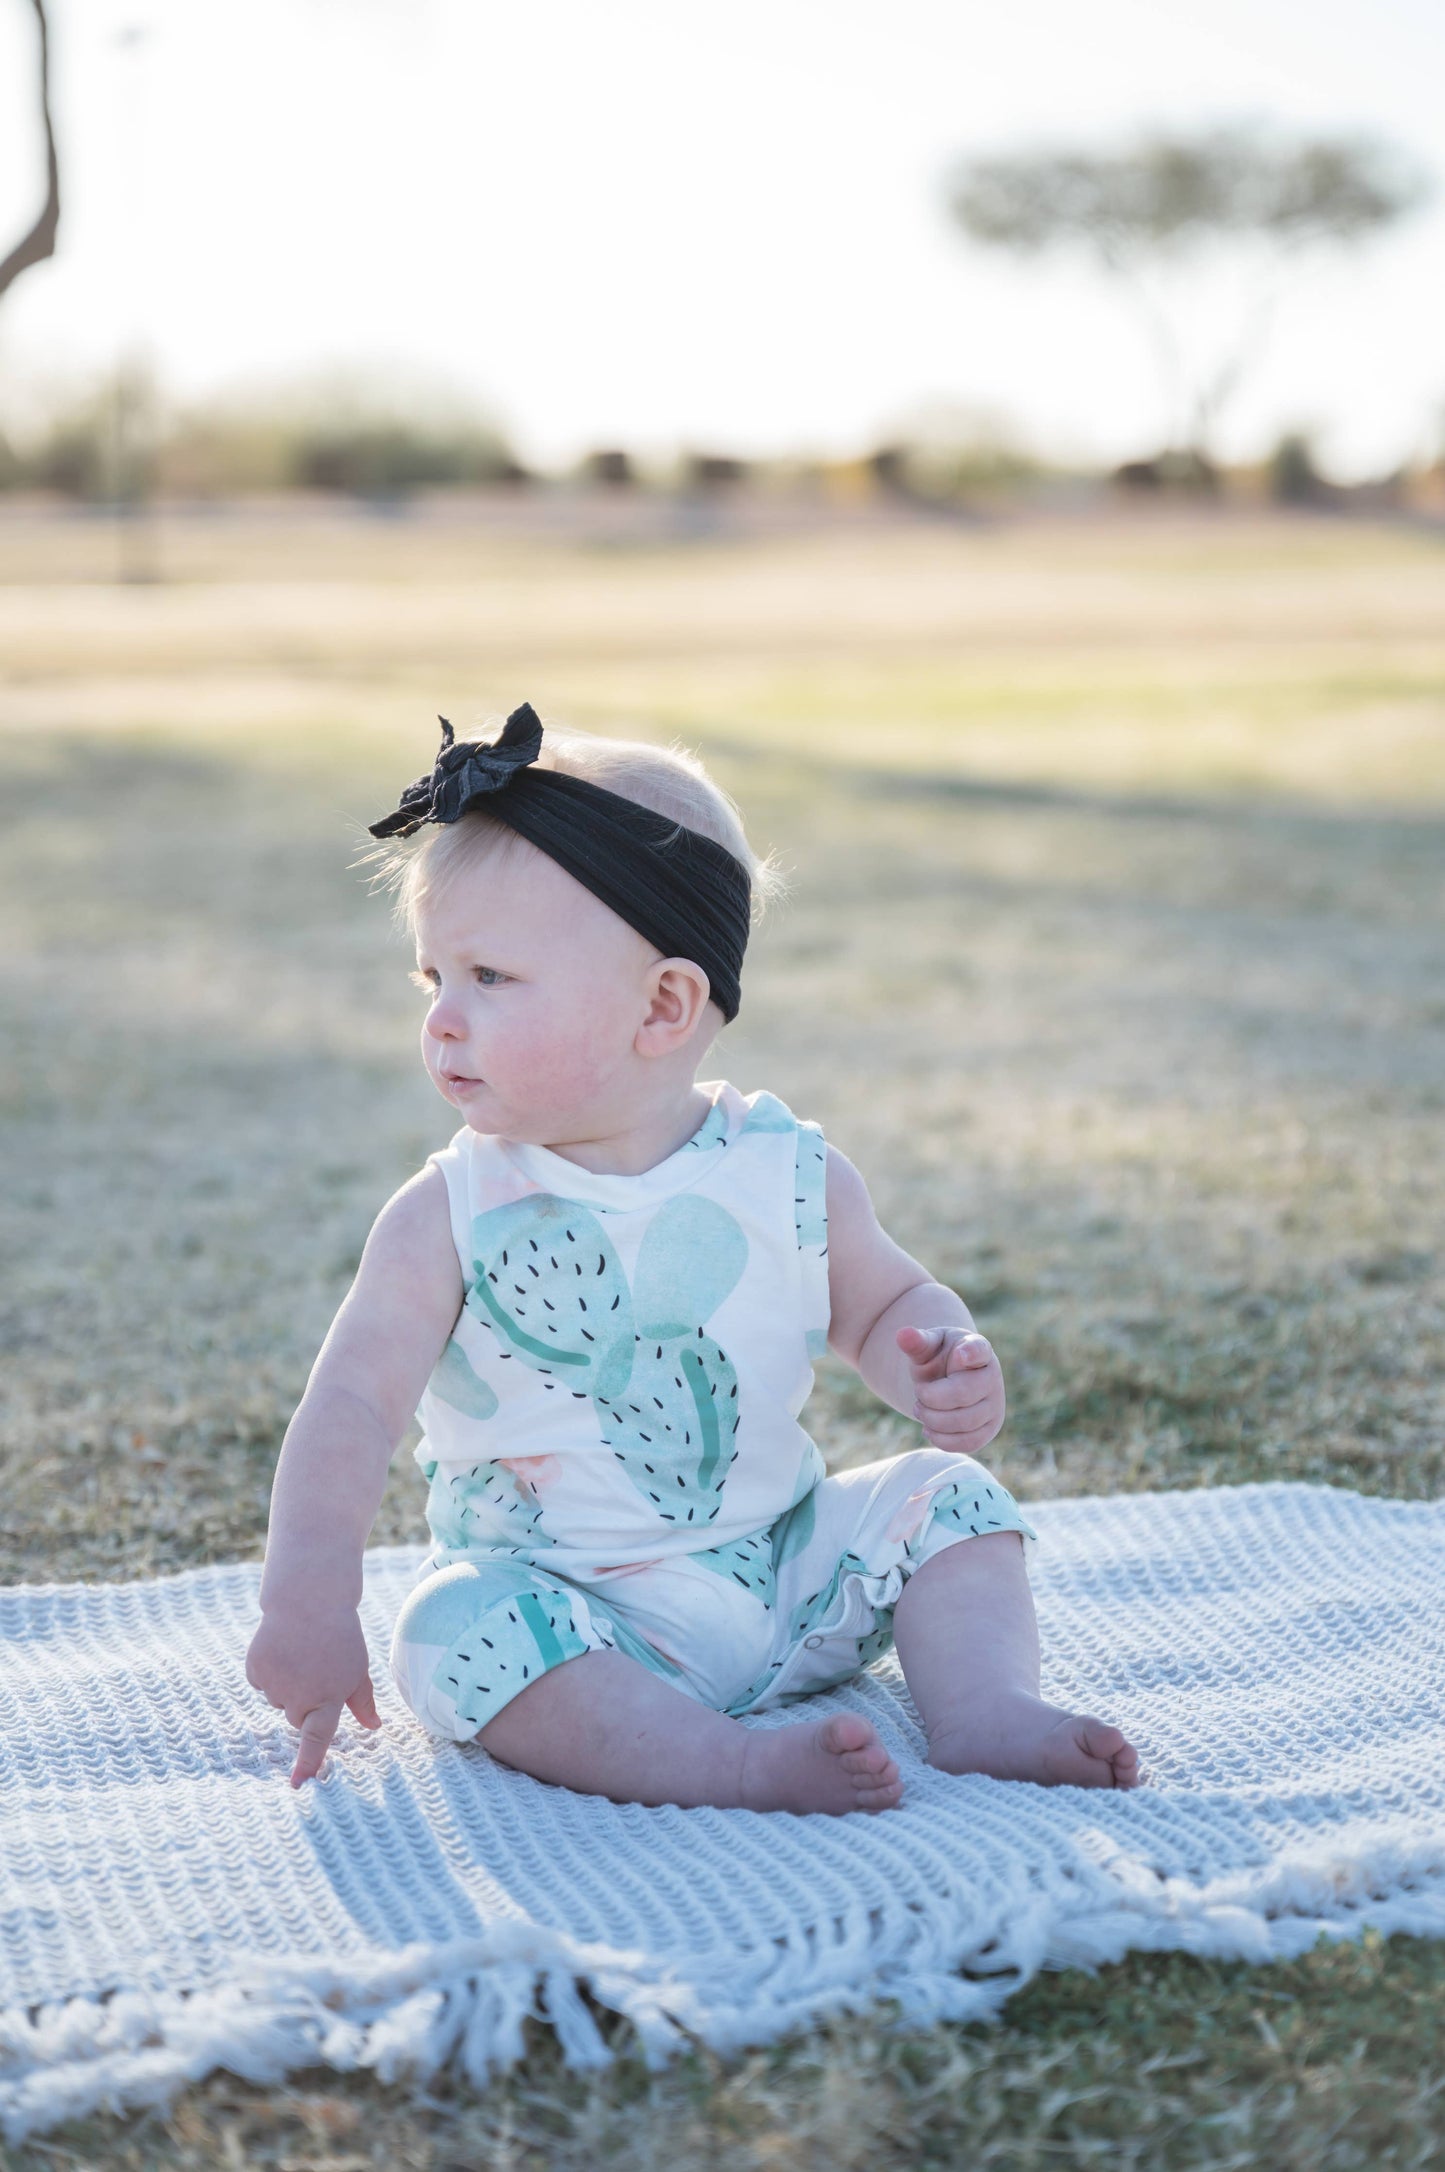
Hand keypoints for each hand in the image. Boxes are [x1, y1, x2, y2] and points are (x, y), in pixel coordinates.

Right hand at [245, 1602, 383, 1786]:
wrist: (309, 1599)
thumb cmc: (340, 1635)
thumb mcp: (357, 1667)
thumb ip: (362, 1701)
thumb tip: (375, 1727)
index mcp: (330, 1696)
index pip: (318, 1738)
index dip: (308, 1762)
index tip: (297, 1784)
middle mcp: (300, 1694)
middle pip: (297, 1718)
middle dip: (306, 1701)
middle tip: (316, 1669)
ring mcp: (275, 1683)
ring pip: (278, 1701)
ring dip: (287, 1686)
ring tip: (301, 1654)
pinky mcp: (256, 1670)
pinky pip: (261, 1684)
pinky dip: (269, 1671)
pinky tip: (283, 1649)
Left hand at [895, 1325, 1005, 1456]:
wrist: (949, 1381)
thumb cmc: (939, 1359)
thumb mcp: (928, 1347)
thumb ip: (918, 1342)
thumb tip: (902, 1334)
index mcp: (978, 1349)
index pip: (979, 1350)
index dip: (972, 1353)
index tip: (960, 1355)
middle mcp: (993, 1377)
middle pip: (962, 1394)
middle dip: (930, 1398)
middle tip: (918, 1393)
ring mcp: (995, 1405)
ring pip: (964, 1423)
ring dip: (932, 1420)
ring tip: (920, 1410)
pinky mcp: (989, 1429)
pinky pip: (968, 1443)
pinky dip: (942, 1440)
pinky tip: (929, 1429)